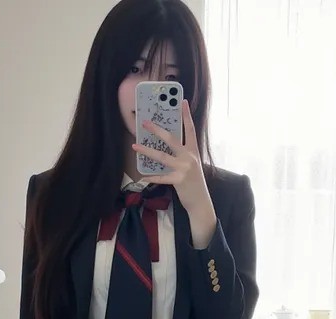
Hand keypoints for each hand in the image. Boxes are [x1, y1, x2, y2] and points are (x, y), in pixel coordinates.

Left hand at [133, 100, 210, 214]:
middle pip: (171, 139)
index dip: (186, 115)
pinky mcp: (179, 180)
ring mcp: (184, 168)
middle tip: (145, 123)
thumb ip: (183, 154)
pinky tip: (143, 177)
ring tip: (135, 146)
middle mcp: (189, 157)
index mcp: (193, 151)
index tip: (182, 101)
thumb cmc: (194, 182)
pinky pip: (161, 177)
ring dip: (147, 150)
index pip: (190, 129)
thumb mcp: (192, 164)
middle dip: (157, 130)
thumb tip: (168, 147)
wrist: (200, 201)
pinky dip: (152, 177)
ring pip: (162, 156)